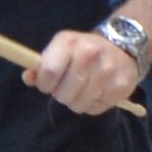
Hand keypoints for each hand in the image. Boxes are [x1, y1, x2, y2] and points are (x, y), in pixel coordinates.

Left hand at [27, 23, 145, 116]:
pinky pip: (95, 109)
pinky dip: (92, 105)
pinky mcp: (120, 87)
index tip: (48, 84)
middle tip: (67, 87)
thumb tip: (28, 78)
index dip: (45, 84)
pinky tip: (97, 92)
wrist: (122, 47)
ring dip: (76, 101)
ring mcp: (107, 71)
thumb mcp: (61, 48)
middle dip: (61, 95)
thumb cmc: (84, 50)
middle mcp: (89, 55)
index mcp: (69, 43)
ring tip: (82, 90)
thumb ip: (42, 64)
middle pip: (63, 93)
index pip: (49, 72)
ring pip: (78, 104)